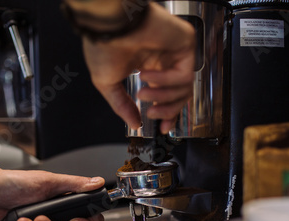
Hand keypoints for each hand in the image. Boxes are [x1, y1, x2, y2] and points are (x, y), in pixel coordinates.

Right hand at [82, 3, 194, 133]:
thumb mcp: (108, 83)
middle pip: (180, 95)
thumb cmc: (104, 44)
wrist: (108, 24)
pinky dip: (165, 80)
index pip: (168, 95)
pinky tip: (147, 74)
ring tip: (143, 93)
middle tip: (153, 114)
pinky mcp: (185, 44)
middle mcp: (165, 60)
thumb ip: (122, 106)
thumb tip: (134, 123)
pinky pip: (183, 74)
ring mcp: (176, 52)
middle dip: (168, 111)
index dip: (167, 114)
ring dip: (163, 97)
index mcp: (150, 67)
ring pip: (184, 88)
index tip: (162, 128)